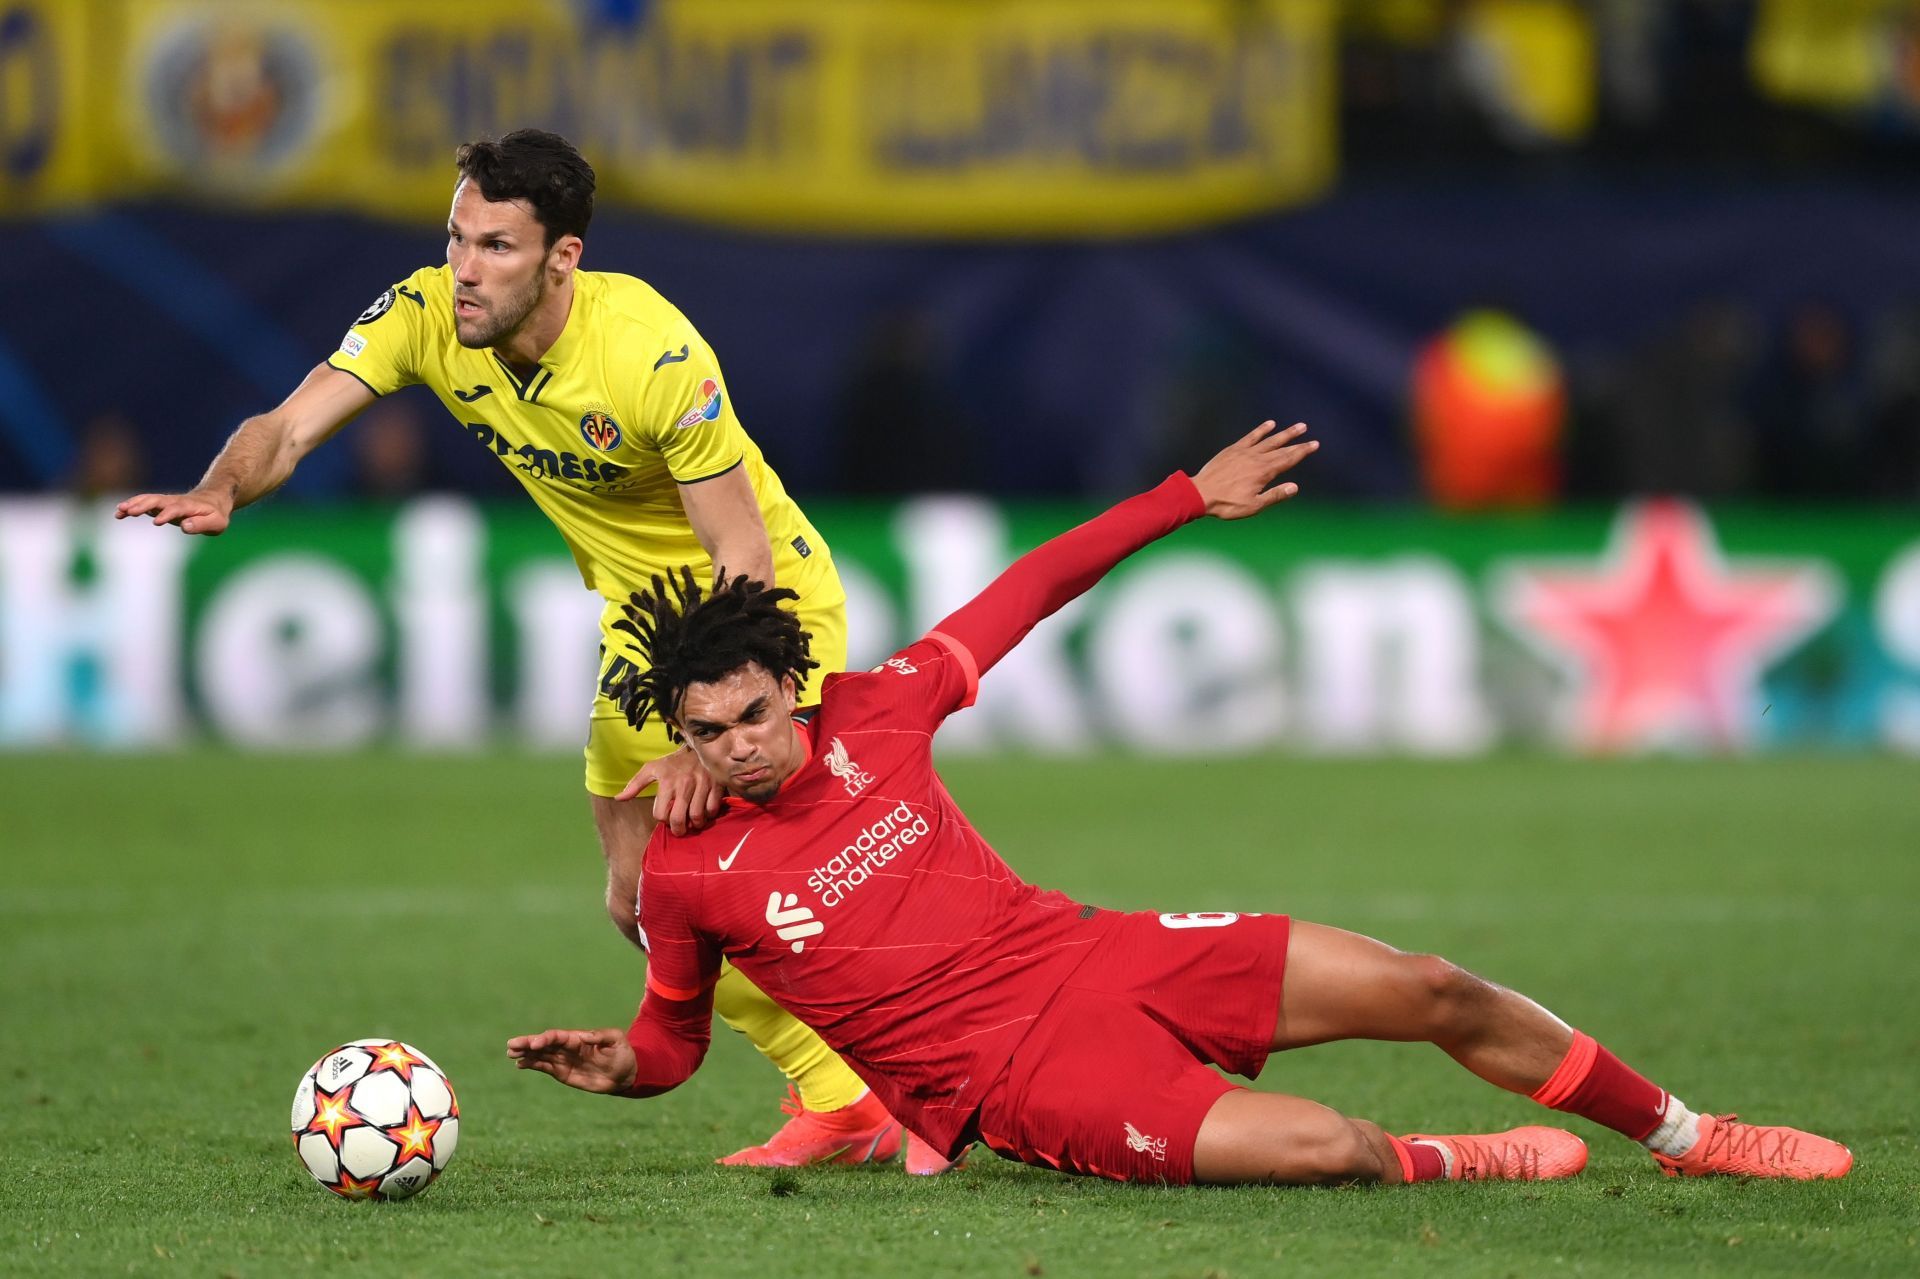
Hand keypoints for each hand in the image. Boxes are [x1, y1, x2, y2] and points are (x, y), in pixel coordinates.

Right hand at [114, 488, 233, 535]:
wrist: (213, 500)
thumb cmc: (216, 514)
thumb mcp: (217, 523)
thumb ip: (202, 524)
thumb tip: (185, 526)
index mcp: (190, 506)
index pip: (177, 509)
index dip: (167, 514)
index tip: (157, 522)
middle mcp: (176, 501)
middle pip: (158, 500)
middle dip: (143, 505)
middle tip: (129, 511)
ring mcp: (167, 502)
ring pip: (149, 499)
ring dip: (134, 504)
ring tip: (120, 511)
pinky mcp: (161, 505)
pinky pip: (145, 503)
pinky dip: (132, 506)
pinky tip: (120, 513)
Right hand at [506, 1027, 636, 1093]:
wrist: (625, 1074)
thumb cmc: (622, 1054)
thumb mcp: (616, 1041)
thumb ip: (601, 1036)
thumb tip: (584, 1036)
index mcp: (578, 1038)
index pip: (557, 1037)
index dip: (545, 1039)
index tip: (534, 1044)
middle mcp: (567, 1048)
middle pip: (544, 1044)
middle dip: (527, 1043)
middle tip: (511, 1045)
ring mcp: (563, 1060)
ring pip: (540, 1055)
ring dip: (526, 1054)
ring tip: (510, 1053)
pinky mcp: (563, 1073)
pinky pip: (544, 1067)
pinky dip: (532, 1065)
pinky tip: (520, 1064)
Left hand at [617, 746, 723, 834]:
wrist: (697, 746)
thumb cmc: (672, 762)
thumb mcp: (651, 769)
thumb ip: (635, 785)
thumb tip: (618, 799)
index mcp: (666, 782)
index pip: (661, 813)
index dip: (662, 819)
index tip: (666, 816)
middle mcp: (684, 784)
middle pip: (678, 819)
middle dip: (678, 830)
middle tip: (679, 830)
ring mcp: (702, 785)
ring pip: (697, 817)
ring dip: (695, 824)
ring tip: (693, 822)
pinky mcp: (716, 785)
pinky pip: (713, 809)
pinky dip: (709, 815)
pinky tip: (705, 811)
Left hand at [1190, 421, 1317, 519]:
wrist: (1201, 493)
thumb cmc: (1227, 504)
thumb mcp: (1254, 505)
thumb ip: (1275, 495)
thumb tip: (1295, 487)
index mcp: (1264, 472)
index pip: (1288, 460)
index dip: (1302, 452)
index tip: (1314, 445)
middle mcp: (1257, 458)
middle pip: (1282, 449)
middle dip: (1298, 443)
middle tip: (1310, 436)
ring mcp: (1244, 452)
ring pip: (1269, 440)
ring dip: (1284, 433)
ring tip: (1298, 426)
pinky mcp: (1233, 449)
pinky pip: (1250, 437)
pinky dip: (1261, 430)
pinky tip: (1270, 424)